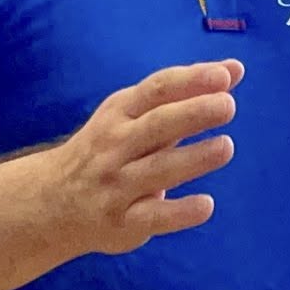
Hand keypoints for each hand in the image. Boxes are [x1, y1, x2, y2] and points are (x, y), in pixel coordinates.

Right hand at [46, 60, 242, 255]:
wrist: (54, 200)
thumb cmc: (109, 148)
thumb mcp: (136, 115)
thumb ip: (186, 94)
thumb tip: (235, 69)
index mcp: (120, 112)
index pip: (157, 90)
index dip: (191, 80)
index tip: (224, 75)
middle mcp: (116, 145)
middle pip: (157, 125)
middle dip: (193, 113)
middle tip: (228, 105)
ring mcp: (117, 184)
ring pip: (158, 170)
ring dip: (193, 158)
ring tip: (225, 146)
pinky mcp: (123, 221)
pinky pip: (154, 217)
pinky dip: (180, 212)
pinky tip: (206, 205)